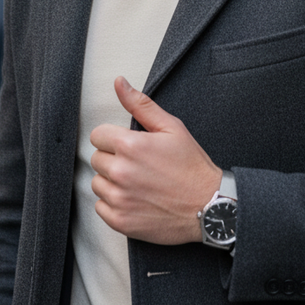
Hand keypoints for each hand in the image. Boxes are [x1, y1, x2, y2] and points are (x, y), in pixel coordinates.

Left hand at [89, 76, 221, 244]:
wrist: (208, 206)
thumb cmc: (191, 166)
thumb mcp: (171, 127)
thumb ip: (140, 104)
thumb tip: (119, 82)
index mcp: (130, 146)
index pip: (98, 136)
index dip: (113, 138)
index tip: (129, 146)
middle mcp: (121, 172)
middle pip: (97, 159)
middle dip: (113, 159)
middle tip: (138, 165)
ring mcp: (119, 199)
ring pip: (97, 183)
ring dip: (112, 182)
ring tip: (137, 182)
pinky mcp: (120, 221)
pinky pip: (100, 207)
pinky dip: (113, 204)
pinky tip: (134, 199)